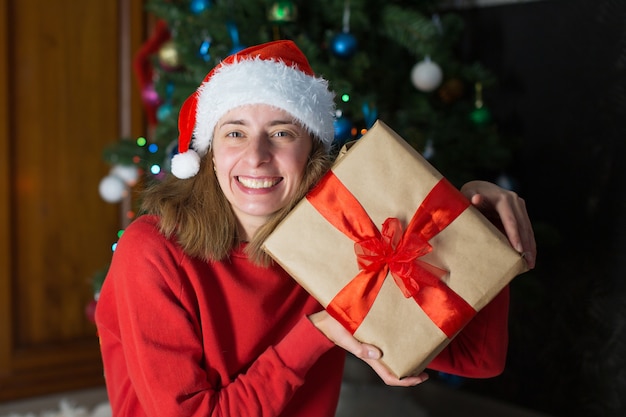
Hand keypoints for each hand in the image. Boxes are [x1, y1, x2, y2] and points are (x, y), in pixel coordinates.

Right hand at [308, 310, 428, 386]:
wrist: (324, 320)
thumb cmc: (334, 329)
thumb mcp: (345, 338)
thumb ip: (359, 348)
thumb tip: (378, 354)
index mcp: (369, 357)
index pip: (390, 377)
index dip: (406, 381)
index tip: (421, 377)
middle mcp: (374, 353)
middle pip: (396, 368)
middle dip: (412, 370)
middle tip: (427, 363)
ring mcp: (374, 345)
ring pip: (394, 356)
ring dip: (407, 355)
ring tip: (420, 349)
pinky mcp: (373, 335)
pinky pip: (389, 343)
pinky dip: (399, 342)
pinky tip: (405, 335)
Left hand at [460, 180, 535, 268]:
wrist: (478, 188)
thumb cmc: (470, 195)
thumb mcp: (468, 195)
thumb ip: (471, 198)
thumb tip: (476, 199)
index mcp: (503, 198)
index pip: (510, 220)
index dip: (515, 235)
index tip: (518, 250)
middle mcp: (515, 201)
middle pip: (522, 226)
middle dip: (526, 245)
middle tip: (527, 263)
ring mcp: (520, 206)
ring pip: (528, 229)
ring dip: (530, 247)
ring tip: (530, 264)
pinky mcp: (521, 212)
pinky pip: (527, 229)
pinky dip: (529, 242)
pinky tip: (530, 256)